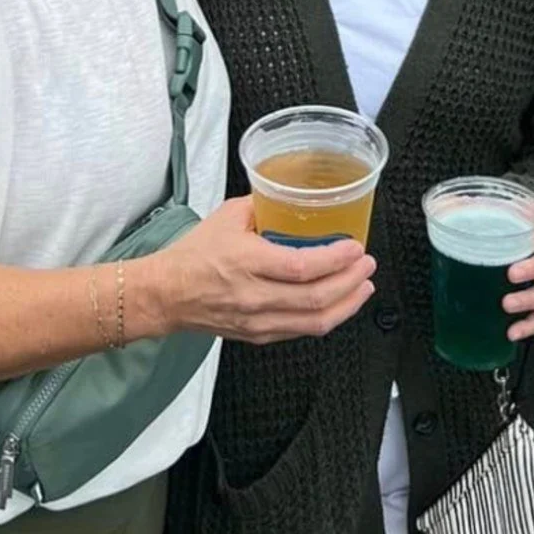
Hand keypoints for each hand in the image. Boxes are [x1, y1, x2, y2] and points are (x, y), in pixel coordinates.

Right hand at [159, 197, 375, 343]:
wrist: (166, 295)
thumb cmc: (194, 254)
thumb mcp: (228, 217)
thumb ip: (265, 206)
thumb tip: (295, 198)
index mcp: (247, 262)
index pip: (302, 267)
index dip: (335, 259)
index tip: (356, 247)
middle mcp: (254, 297)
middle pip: (315, 298)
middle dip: (351, 282)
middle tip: (368, 264)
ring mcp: (258, 321)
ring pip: (314, 322)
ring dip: (347, 304)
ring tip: (364, 286)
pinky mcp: (258, 336)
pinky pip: (301, 331)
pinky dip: (327, 318)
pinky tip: (340, 304)